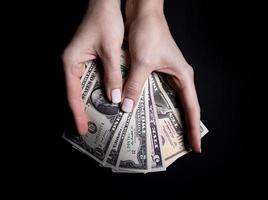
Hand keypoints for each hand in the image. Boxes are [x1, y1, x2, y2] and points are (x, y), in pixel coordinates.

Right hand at [62, 0, 123, 134]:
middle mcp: (71, 63)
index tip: (82, 129)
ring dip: (90, 101)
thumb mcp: (111, 51)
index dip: (78, 113)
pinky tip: (104, 99)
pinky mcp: (87, 58)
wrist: (105, 4)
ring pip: (83, 87)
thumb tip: (115, 98)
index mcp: (71, 62)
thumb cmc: (105, 21)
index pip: (73, 94)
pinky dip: (97, 90)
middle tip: (90, 129)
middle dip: (83, 110)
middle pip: (75, 93)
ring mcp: (78, 61)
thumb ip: (113, 76)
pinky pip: (90, 79)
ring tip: (98, 118)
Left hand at [124, 0, 200, 151]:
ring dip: (163, 115)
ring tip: (158, 133)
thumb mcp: (141, 63)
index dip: (193, 128)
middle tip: (176, 145)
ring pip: (166, 100)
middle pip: (181, 107)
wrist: (143, 14)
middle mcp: (177, 77)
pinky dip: (147, 102)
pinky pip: (152, 91)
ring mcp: (165, 74)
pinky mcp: (153, 70)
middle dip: (180, 125)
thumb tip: (127, 107)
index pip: (192, 107)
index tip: (195, 146)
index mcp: (182, 76)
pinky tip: (140, 112)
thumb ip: (134, 85)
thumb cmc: (150, 33)